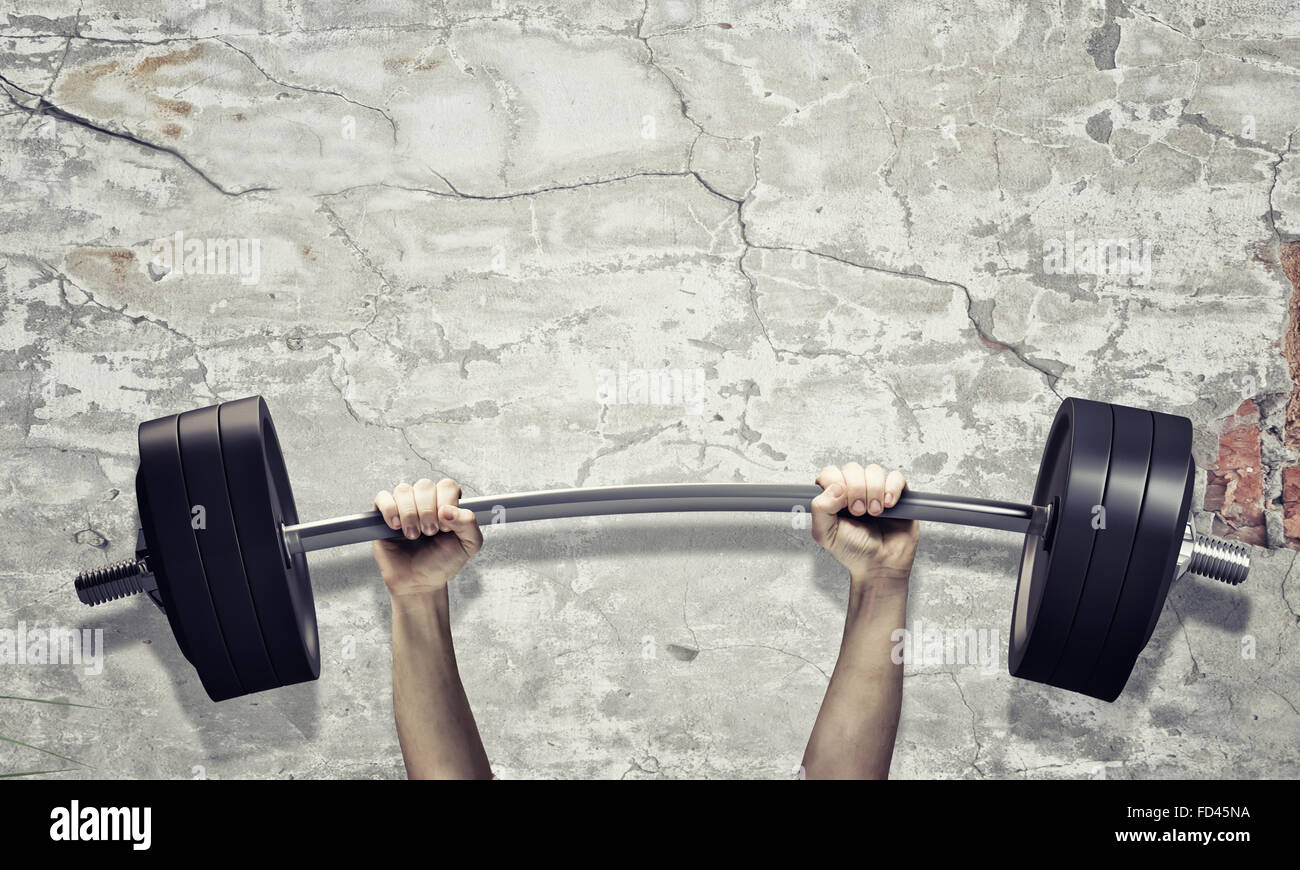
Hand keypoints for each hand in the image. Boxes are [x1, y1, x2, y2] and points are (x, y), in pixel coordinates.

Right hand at [372, 478, 482, 595]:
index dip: (446, 503)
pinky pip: (382, 497)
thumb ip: (469, 523)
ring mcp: (404, 505)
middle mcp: (426, 500)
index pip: (447, 486)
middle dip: (427, 511)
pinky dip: (390, 510)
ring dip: (409, 514)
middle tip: (429, 533)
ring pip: (403, 490)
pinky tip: (396, 526)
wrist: (419, 582)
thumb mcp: (469, 545)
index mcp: (447, 502)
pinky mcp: (383, 514)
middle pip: (424, 485)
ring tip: (412, 535)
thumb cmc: (443, 562)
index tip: (445, 527)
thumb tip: (447, 510)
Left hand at [811, 463, 918, 582]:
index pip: (830, 473)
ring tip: (875, 512)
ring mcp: (876, 490)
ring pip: (874, 471)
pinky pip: (896, 478)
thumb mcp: (825, 533)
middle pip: (853, 469)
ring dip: (873, 491)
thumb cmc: (852, 550)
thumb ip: (820, 508)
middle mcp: (854, 490)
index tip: (841, 504)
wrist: (879, 565)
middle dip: (855, 490)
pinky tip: (888, 504)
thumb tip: (835, 487)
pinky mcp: (897, 494)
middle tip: (858, 512)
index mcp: (834, 496)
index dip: (835, 483)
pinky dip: (892, 489)